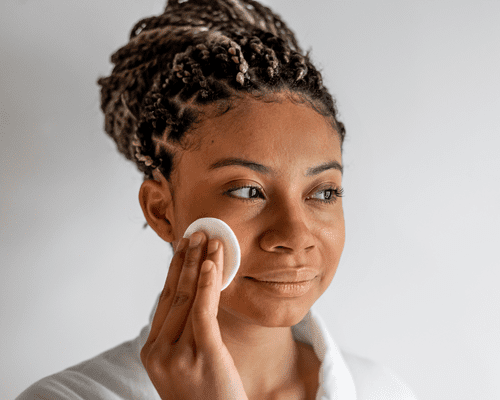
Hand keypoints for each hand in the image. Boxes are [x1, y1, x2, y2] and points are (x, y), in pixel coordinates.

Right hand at [140, 232, 247, 399]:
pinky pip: (203, 311)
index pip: (165, 301)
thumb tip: (194, 296)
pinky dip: (208, 284)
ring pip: (189, 298)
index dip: (175, 270)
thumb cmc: (206, 396)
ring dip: (200, 263)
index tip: (183, 247)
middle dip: (186, 260)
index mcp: (152, 352)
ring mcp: (177, 355)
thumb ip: (183, 334)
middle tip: (195, 233)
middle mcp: (159, 352)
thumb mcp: (186, 364)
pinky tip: (212, 263)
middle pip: (174, 294)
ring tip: (208, 239)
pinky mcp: (202, 355)